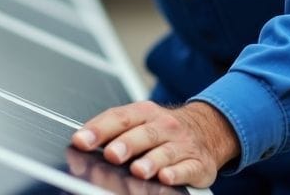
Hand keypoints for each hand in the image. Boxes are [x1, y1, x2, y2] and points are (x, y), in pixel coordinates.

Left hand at [70, 100, 239, 187]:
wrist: (208, 129)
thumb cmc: (161, 129)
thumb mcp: (139, 121)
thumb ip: (112, 130)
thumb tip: (81, 143)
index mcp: (144, 113)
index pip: (119, 118)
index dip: (99, 129)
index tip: (81, 141)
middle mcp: (164, 126)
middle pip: (144, 133)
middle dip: (126, 144)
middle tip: (111, 154)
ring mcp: (182, 144)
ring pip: (166, 152)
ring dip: (151, 161)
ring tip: (138, 170)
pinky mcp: (198, 163)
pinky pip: (188, 168)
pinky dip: (177, 173)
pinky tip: (167, 177)